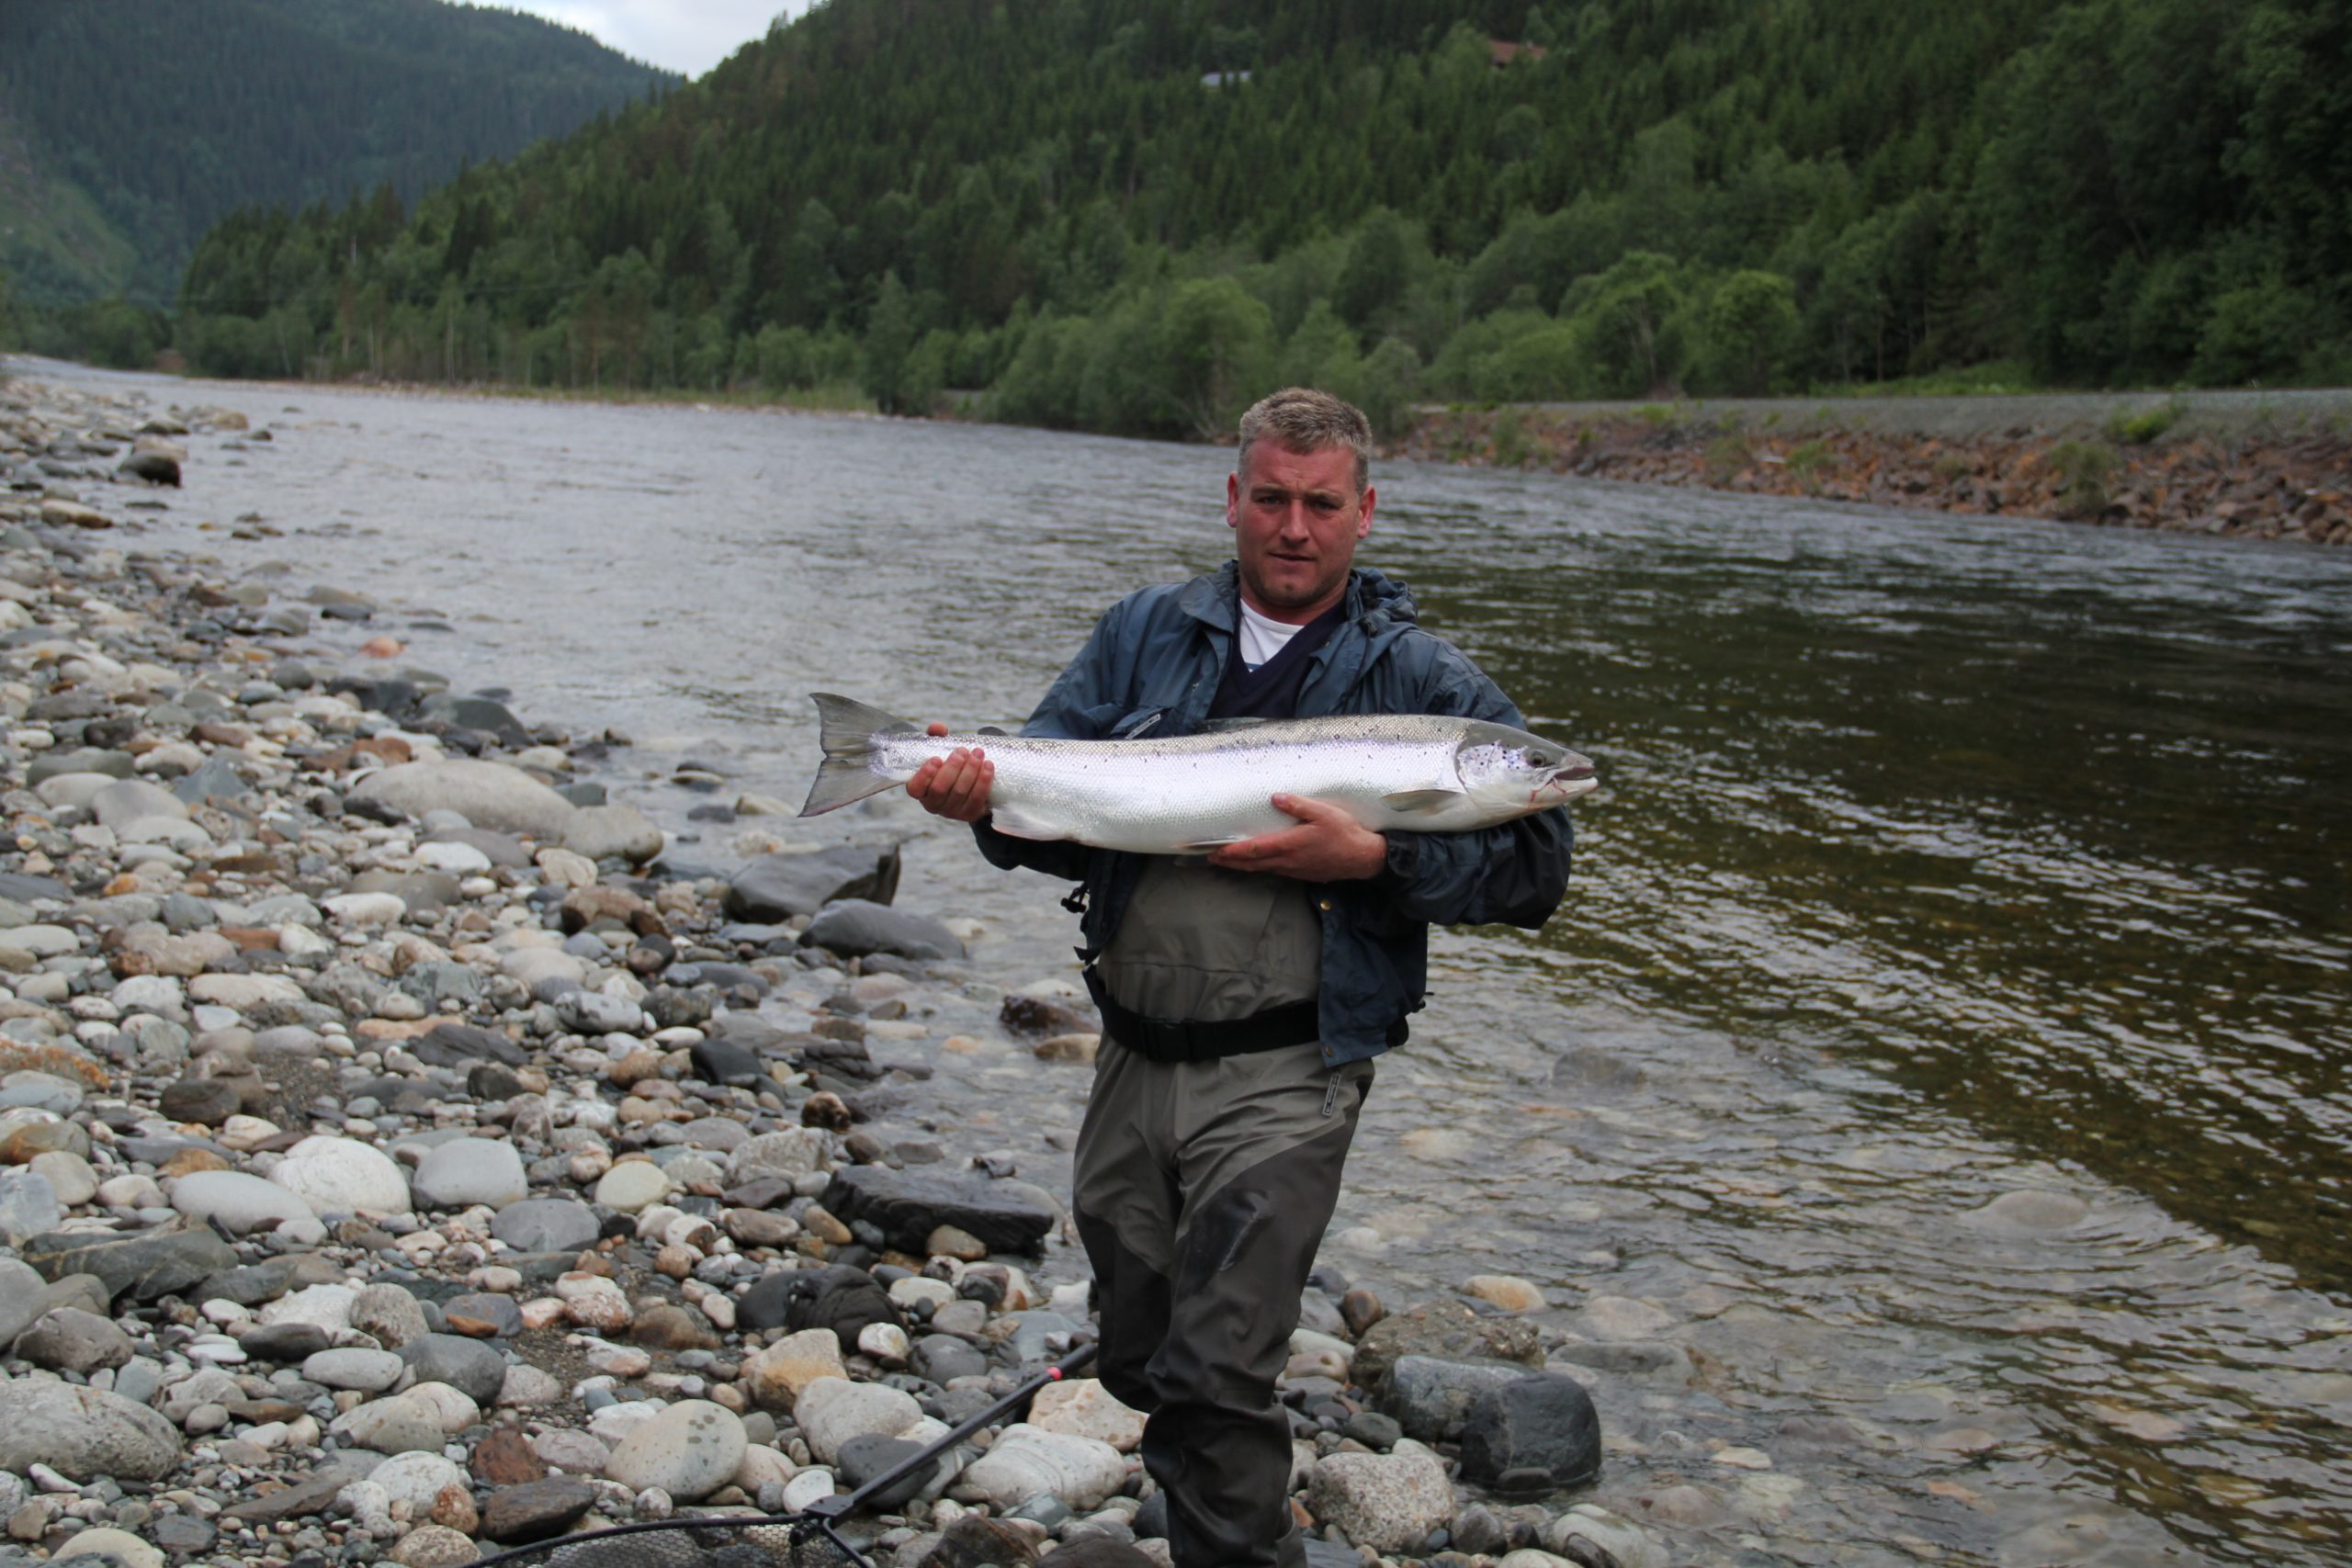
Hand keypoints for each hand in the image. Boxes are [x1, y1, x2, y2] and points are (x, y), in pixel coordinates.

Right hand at [905, 721, 992, 820]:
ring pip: (960, 792)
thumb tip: (937, 728)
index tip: (936, 758)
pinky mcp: (970, 813)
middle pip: (940, 789)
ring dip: (970, 771)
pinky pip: (977, 798)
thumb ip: (936, 737)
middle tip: (962, 751)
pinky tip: (988, 766)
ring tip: (978, 753)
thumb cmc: (949, 764)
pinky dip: (984, 781)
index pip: (915, 788)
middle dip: (953, 768)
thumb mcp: (940, 750)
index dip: (924, 775)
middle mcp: (933, 804)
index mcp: (920, 790)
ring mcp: (951, 811)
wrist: (971, 783)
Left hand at [1208, 794, 1386, 880]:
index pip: (1253, 850)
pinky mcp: (1301, 873)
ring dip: (1243, 866)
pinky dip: (1259, 867)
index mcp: (1289, 845)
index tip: (1215, 851)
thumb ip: (1298, 805)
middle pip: (1252, 864)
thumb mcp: (1323, 813)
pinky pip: (1274, 871)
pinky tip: (1257, 863)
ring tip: (1228, 861)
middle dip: (1230, 861)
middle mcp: (1288, 861)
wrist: (1363, 858)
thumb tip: (1275, 797)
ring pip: (1262, 869)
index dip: (1232, 851)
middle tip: (1212, 858)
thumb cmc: (1345, 833)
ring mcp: (1294, 870)